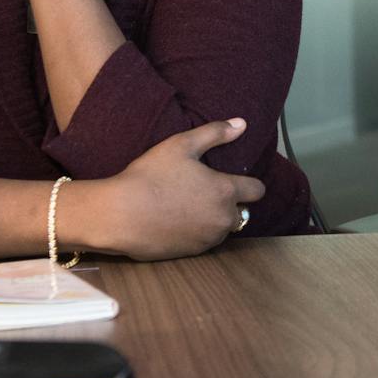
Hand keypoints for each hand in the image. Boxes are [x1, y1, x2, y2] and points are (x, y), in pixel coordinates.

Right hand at [93, 119, 265, 259]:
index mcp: (225, 191)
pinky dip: (198, 234)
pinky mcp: (191, 254)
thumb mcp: (181, 145)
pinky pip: (204, 242)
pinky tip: (178, 222)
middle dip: (230, 204)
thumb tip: (242, 124)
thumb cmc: (150, 175)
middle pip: (242, 213)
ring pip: (223, 229)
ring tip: (191, 206)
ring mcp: (207, 239)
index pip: (257, 191)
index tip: (237, 180)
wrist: (120, 215)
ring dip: (215, 220)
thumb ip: (215, 133)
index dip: (250, 184)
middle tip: (206, 192)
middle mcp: (222, 219)